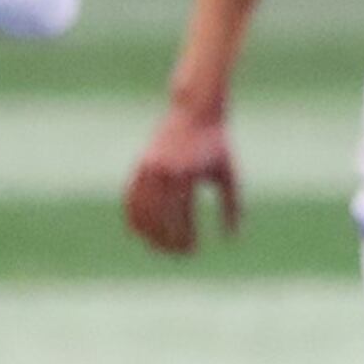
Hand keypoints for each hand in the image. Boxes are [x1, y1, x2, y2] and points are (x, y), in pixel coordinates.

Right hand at [125, 102, 241, 254]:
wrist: (195, 109)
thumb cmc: (216, 143)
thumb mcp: (228, 173)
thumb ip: (231, 206)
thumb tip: (232, 239)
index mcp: (188, 173)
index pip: (182, 216)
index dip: (186, 237)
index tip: (193, 251)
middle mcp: (166, 171)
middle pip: (160, 217)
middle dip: (168, 240)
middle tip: (179, 254)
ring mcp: (150, 166)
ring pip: (142, 209)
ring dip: (149, 233)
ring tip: (160, 248)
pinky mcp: (141, 164)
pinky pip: (131, 197)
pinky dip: (134, 216)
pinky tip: (139, 232)